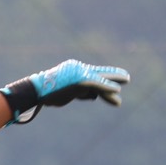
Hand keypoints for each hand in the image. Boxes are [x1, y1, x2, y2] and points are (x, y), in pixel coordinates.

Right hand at [0, 60, 130, 120]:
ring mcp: (80, 75)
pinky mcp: (80, 81)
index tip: (115, 80)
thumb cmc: (48, 94)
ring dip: (114, 81)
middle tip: (127, 78)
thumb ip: (81, 92)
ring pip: (100, 79)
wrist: (38, 91)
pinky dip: (107, 87)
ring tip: (127, 80)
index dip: (105, 79)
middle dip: (113, 75)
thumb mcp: (68, 93)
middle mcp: (79, 70)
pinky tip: (118, 90)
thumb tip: (93, 95)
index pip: (93, 75)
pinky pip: (96, 84)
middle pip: (99, 73)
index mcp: (75, 71)